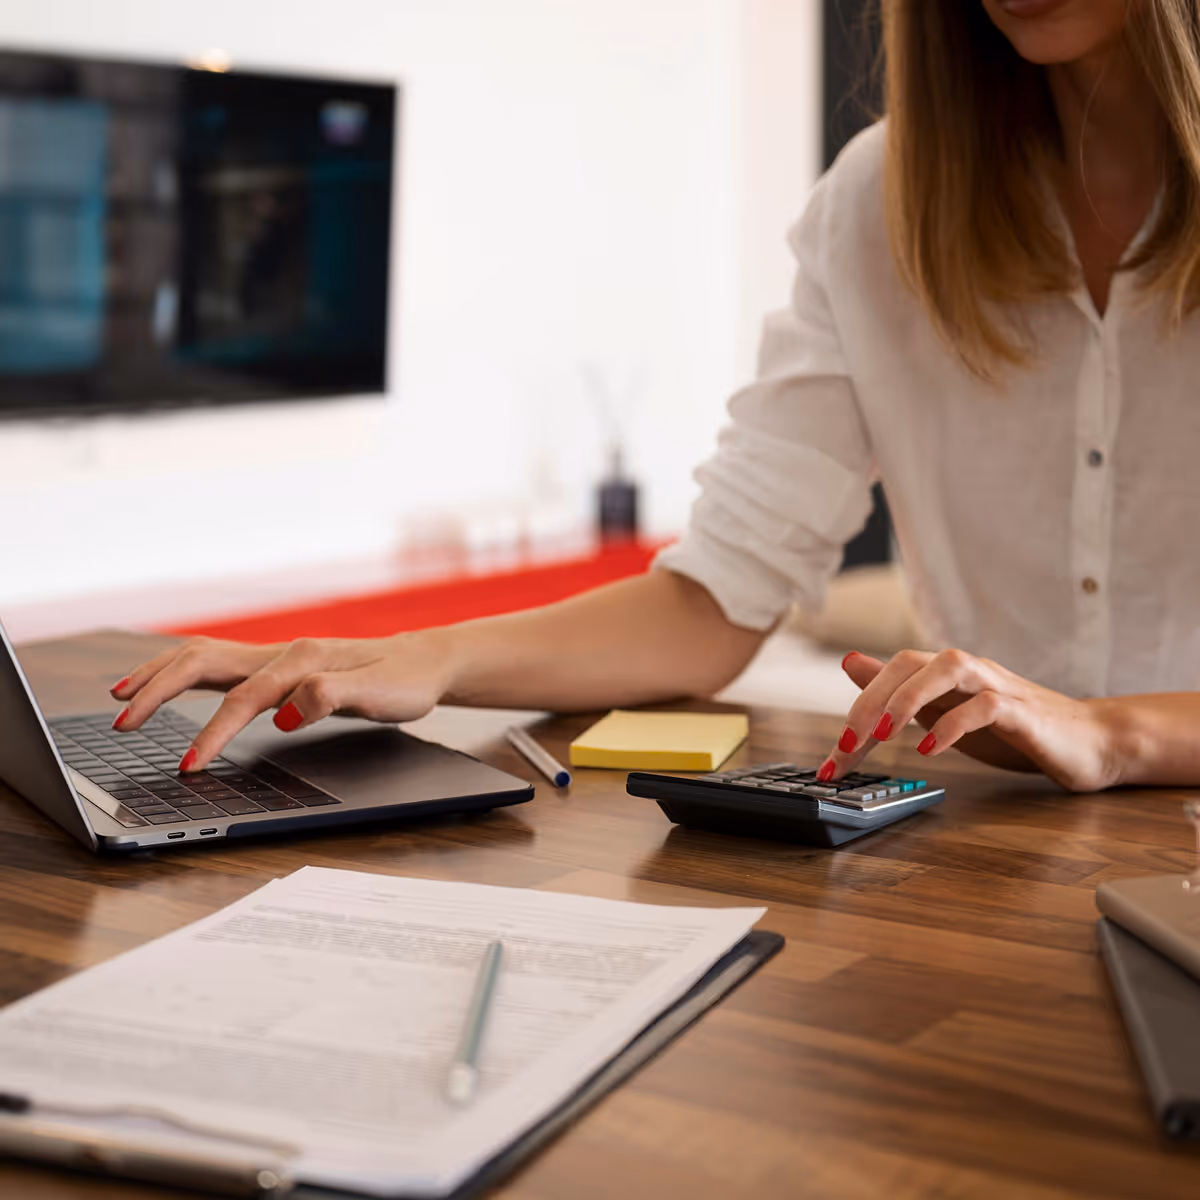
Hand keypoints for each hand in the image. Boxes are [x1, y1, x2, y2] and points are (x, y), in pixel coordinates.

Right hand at [109, 633, 454, 770]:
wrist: (424, 660)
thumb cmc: (405, 681)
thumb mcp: (381, 696)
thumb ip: (332, 698)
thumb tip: (285, 710)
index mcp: (302, 660)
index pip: (243, 699)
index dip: (212, 733)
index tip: (187, 767)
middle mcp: (282, 652)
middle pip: (203, 662)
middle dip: (158, 691)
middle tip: (122, 723)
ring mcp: (276, 655)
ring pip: (202, 655)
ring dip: (159, 674)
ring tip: (120, 697)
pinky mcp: (275, 665)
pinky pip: (216, 662)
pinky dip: (180, 671)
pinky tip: (164, 683)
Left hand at [819, 648, 1122, 792]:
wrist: (1090, 741)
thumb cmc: (1014, 728)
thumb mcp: (944, 711)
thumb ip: (900, 691)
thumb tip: (850, 664)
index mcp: (944, 673)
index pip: (889, 672)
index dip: (855, 707)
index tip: (833, 755)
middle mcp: (968, 670)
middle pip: (908, 664)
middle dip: (869, 703)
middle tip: (845, 746)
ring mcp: (997, 686)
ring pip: (947, 669)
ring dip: (907, 699)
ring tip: (881, 734)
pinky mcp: (1025, 712)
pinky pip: (986, 706)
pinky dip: (954, 724)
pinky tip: (930, 748)